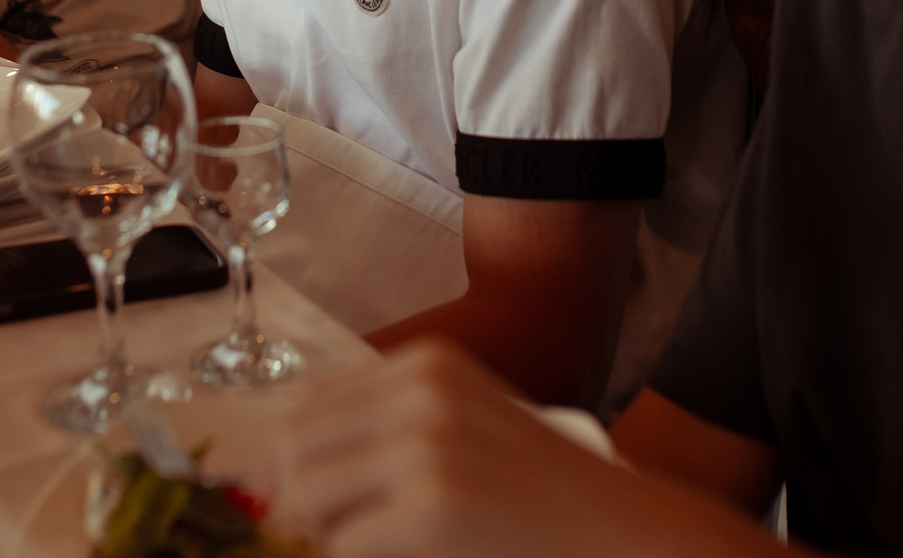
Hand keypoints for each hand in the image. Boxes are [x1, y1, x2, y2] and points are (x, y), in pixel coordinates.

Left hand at [268, 341, 784, 557]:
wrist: (621, 526)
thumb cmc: (540, 492)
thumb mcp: (463, 426)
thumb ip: (387, 430)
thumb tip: (283, 472)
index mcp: (425, 364)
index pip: (307, 404)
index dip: (281, 459)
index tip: (282, 500)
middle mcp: (420, 391)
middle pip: (293, 447)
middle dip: (286, 501)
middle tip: (308, 537)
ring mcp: (426, 447)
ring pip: (306, 497)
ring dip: (315, 534)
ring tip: (354, 546)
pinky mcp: (433, 506)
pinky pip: (344, 545)